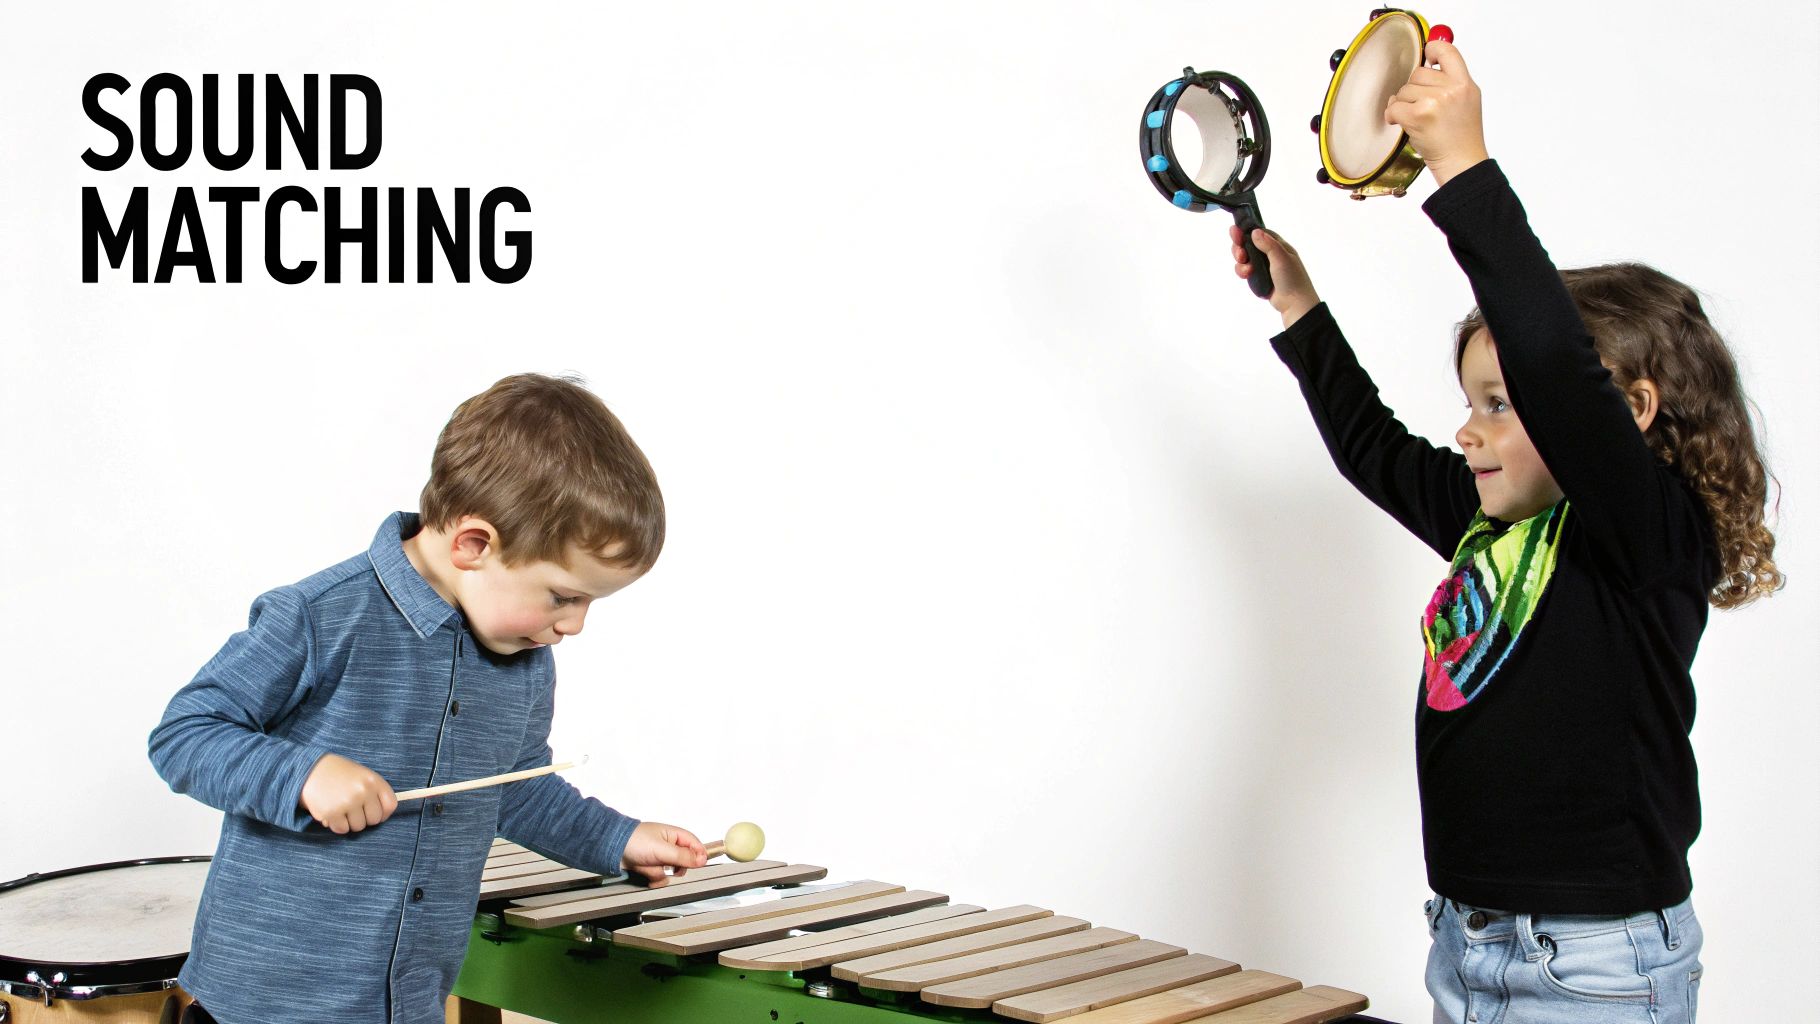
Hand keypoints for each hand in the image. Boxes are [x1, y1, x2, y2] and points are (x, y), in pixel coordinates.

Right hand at [299, 753, 397, 834]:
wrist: (308, 769)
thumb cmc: (338, 774)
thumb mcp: (361, 775)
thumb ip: (373, 792)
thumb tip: (382, 815)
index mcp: (373, 780)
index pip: (390, 805)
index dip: (383, 813)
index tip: (375, 813)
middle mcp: (363, 791)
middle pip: (374, 819)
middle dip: (364, 818)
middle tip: (352, 809)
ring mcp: (348, 802)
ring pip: (358, 827)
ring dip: (349, 822)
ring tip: (340, 807)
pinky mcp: (332, 813)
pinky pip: (342, 829)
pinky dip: (337, 825)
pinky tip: (331, 812)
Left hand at [621, 821, 707, 885]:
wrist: (611, 848)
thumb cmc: (634, 840)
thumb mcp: (662, 849)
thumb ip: (683, 855)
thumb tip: (702, 859)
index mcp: (674, 835)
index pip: (695, 844)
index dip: (698, 855)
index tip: (698, 865)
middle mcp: (668, 846)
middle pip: (684, 861)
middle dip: (676, 868)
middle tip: (671, 867)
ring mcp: (659, 857)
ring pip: (670, 872)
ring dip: (661, 873)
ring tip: (651, 868)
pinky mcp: (650, 867)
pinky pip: (659, 877)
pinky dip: (653, 878)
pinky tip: (645, 872)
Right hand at [1231, 225, 1318, 327]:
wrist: (1294, 304)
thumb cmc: (1292, 279)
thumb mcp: (1281, 258)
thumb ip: (1268, 244)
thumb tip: (1255, 231)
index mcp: (1279, 246)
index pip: (1261, 234)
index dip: (1247, 232)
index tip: (1235, 232)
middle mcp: (1271, 255)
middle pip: (1249, 244)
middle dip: (1240, 247)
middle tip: (1239, 254)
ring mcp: (1264, 267)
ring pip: (1245, 258)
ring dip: (1241, 262)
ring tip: (1246, 269)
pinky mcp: (1259, 278)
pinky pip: (1245, 270)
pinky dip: (1242, 271)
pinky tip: (1246, 275)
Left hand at [1384, 39, 1488, 186]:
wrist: (1461, 162)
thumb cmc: (1461, 136)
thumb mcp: (1467, 101)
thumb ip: (1451, 81)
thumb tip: (1429, 63)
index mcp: (1465, 83)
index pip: (1447, 50)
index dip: (1432, 49)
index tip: (1426, 56)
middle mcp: (1451, 89)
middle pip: (1418, 72)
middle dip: (1414, 89)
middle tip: (1422, 107)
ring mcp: (1434, 101)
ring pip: (1404, 90)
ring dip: (1403, 104)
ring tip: (1417, 119)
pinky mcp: (1418, 115)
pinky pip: (1394, 106)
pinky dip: (1392, 115)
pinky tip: (1401, 122)